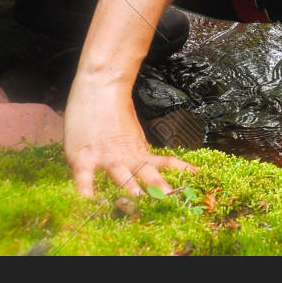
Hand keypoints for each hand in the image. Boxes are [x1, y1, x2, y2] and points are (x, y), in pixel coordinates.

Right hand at [64, 78, 195, 199]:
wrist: (100, 84)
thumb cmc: (113, 110)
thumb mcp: (130, 134)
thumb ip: (137, 152)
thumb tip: (153, 166)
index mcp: (138, 152)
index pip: (165, 162)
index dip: (181, 170)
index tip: (199, 179)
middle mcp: (125, 156)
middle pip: (145, 172)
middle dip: (156, 186)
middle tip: (169, 198)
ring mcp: (104, 155)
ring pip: (119, 172)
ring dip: (128, 184)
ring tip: (137, 195)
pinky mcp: (82, 155)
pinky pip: (84, 173)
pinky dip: (84, 185)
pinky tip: (87, 198)